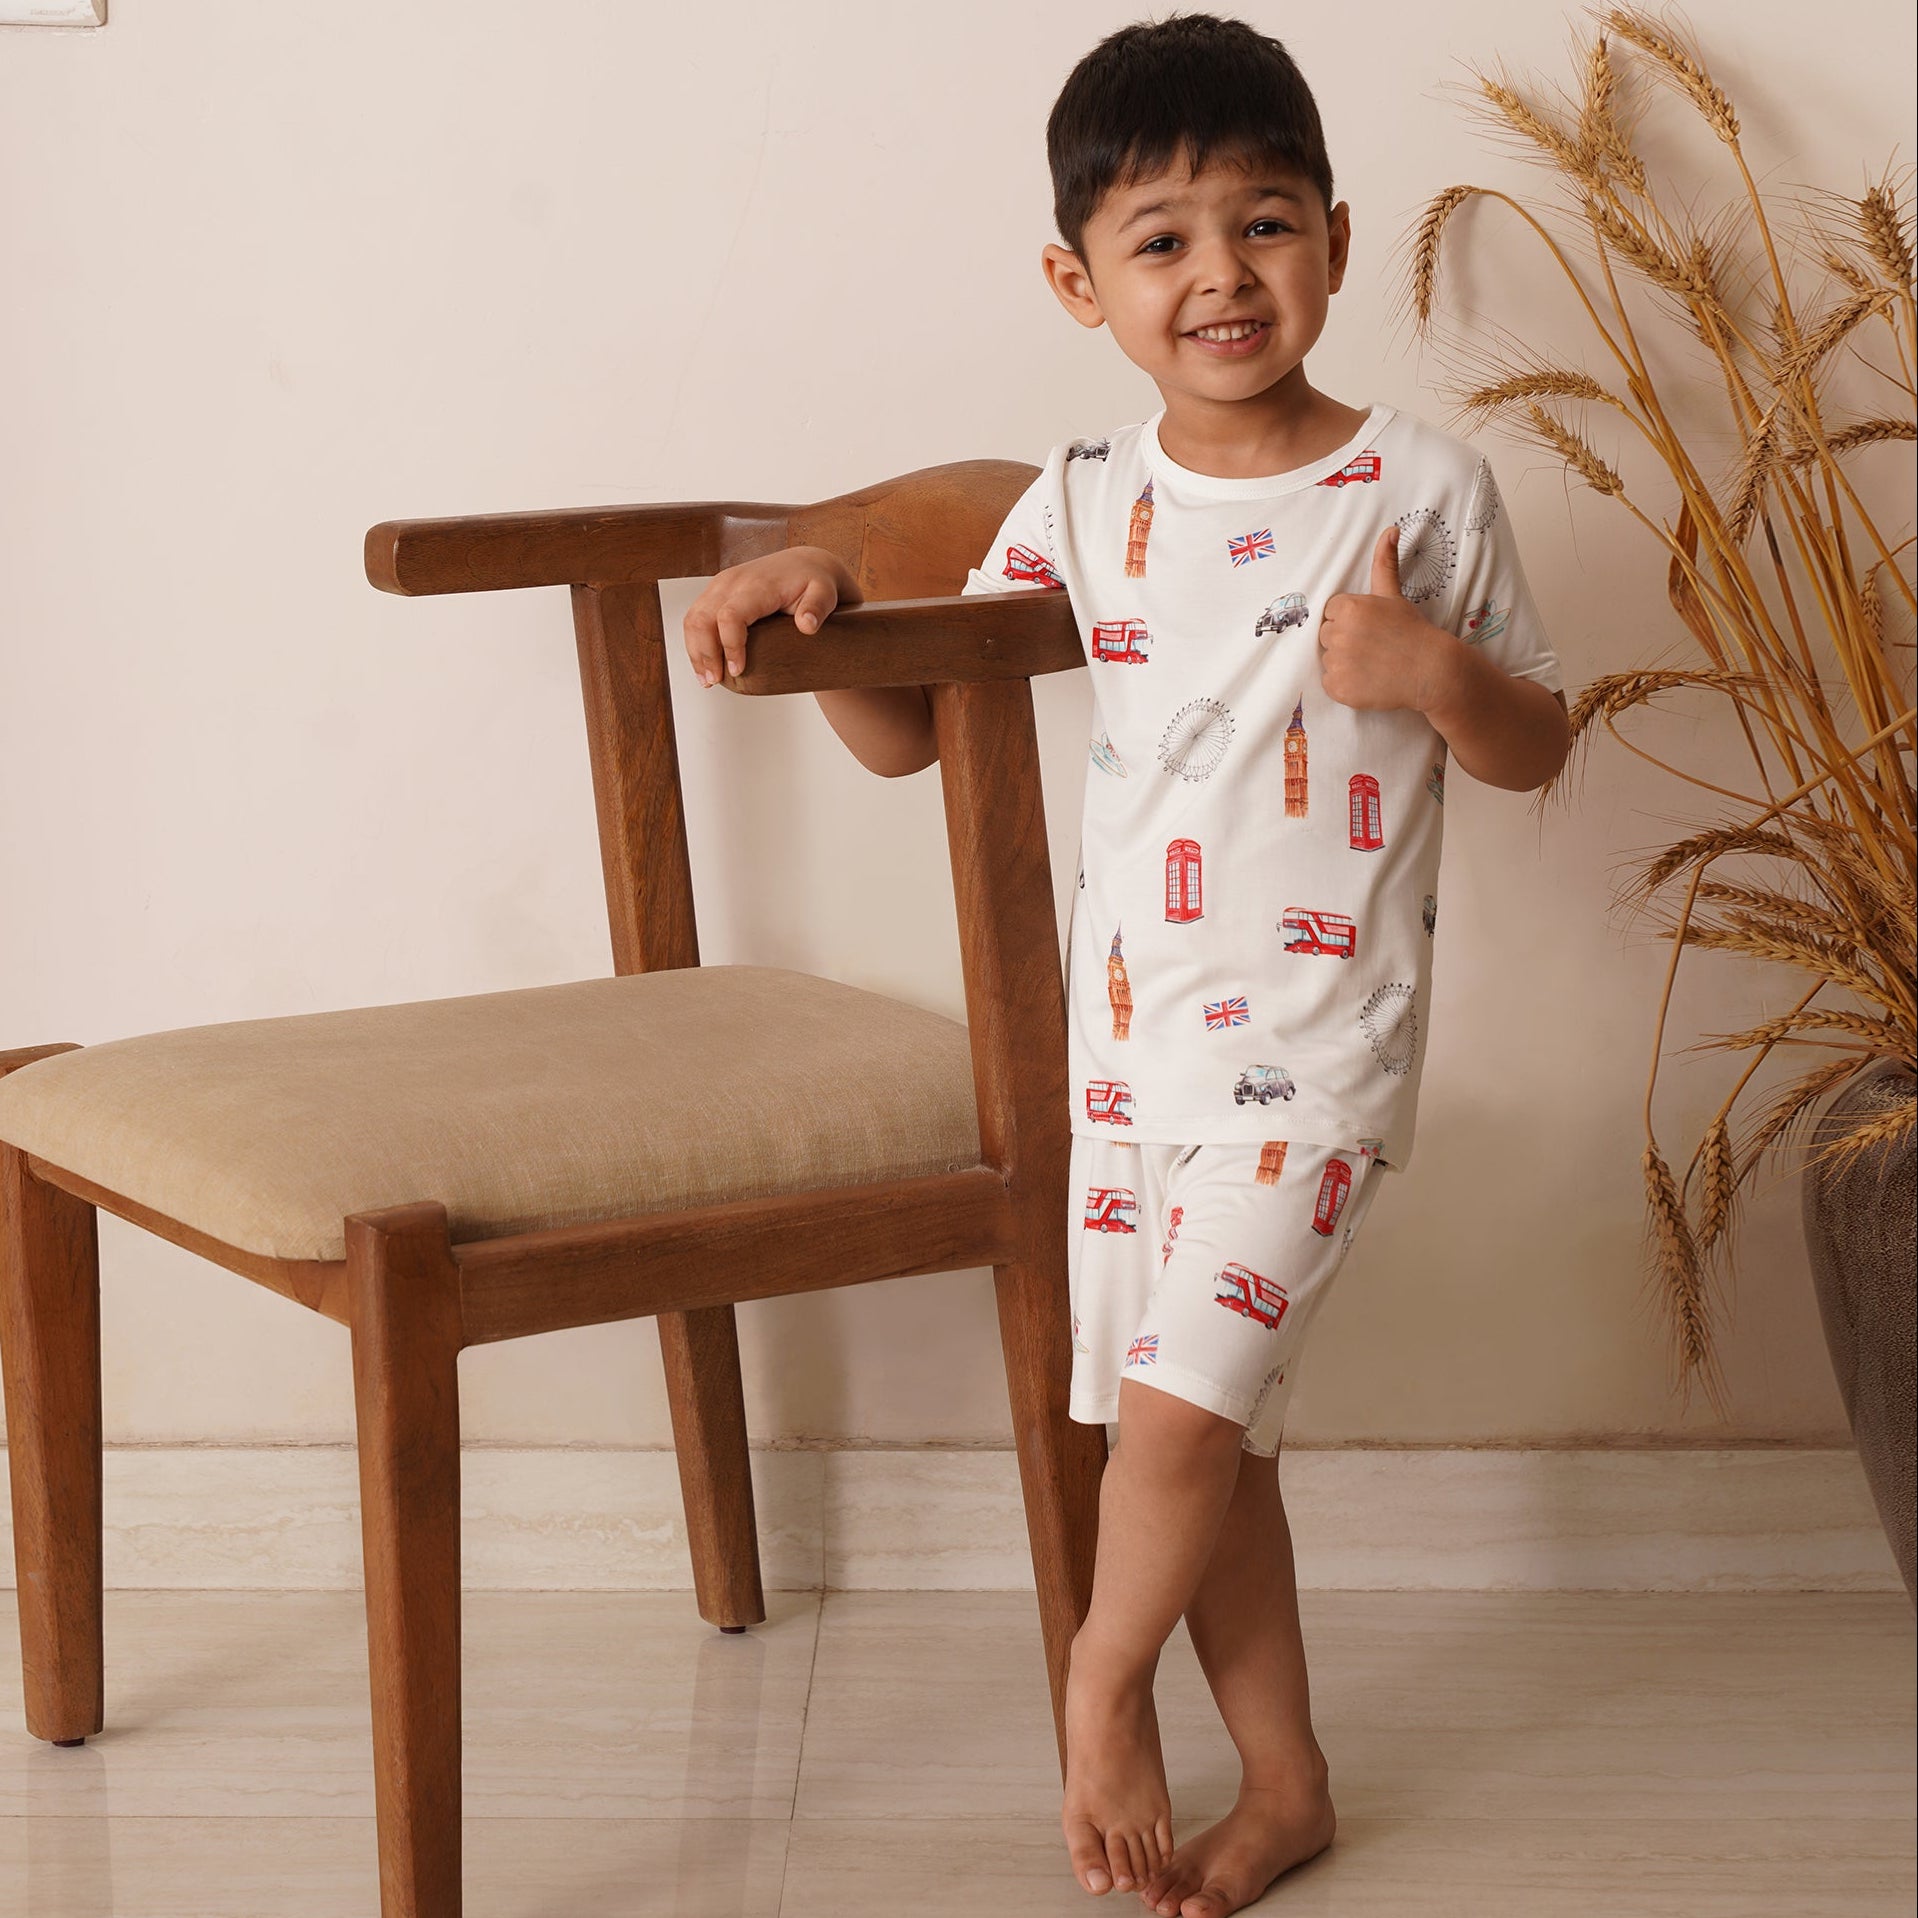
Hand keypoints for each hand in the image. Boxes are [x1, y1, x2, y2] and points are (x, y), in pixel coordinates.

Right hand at [682, 547, 857, 687]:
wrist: (804, 566)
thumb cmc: (813, 583)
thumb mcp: (824, 592)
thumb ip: (817, 607)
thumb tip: (807, 626)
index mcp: (756, 585)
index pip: (731, 615)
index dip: (730, 645)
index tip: (737, 670)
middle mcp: (732, 582)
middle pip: (703, 618)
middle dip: (705, 653)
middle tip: (714, 681)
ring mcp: (719, 586)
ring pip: (693, 619)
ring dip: (695, 652)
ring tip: (707, 680)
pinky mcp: (715, 593)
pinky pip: (694, 618)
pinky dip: (695, 644)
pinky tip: (703, 666)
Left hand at [1316, 525, 1464, 714]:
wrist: (1430, 671)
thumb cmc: (1411, 631)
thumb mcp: (1393, 595)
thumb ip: (1384, 563)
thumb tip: (1390, 530)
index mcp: (1348, 607)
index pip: (1332, 612)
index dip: (1351, 620)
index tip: (1370, 628)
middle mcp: (1338, 633)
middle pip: (1327, 634)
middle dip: (1345, 639)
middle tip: (1373, 645)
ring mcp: (1337, 662)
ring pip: (1328, 659)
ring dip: (1345, 662)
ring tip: (1372, 663)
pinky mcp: (1338, 688)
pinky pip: (1330, 683)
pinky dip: (1345, 685)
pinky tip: (1367, 679)